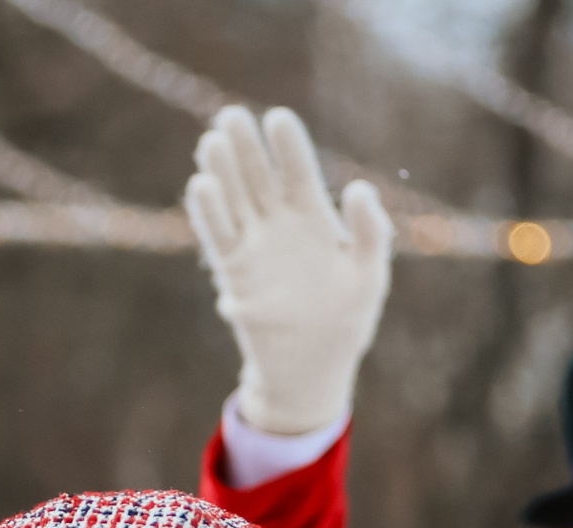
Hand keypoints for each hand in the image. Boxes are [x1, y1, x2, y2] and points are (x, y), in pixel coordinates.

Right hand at [185, 105, 393, 435]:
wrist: (310, 367)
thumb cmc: (346, 320)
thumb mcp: (369, 277)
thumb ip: (371, 234)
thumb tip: (359, 189)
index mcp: (314, 220)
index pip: (298, 173)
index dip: (288, 147)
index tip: (277, 119)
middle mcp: (280, 226)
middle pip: (258, 177)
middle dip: (246, 147)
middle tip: (231, 116)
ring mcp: (254, 247)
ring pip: (233, 200)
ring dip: (222, 171)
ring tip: (212, 140)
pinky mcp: (234, 272)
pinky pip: (218, 236)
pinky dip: (209, 213)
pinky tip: (201, 185)